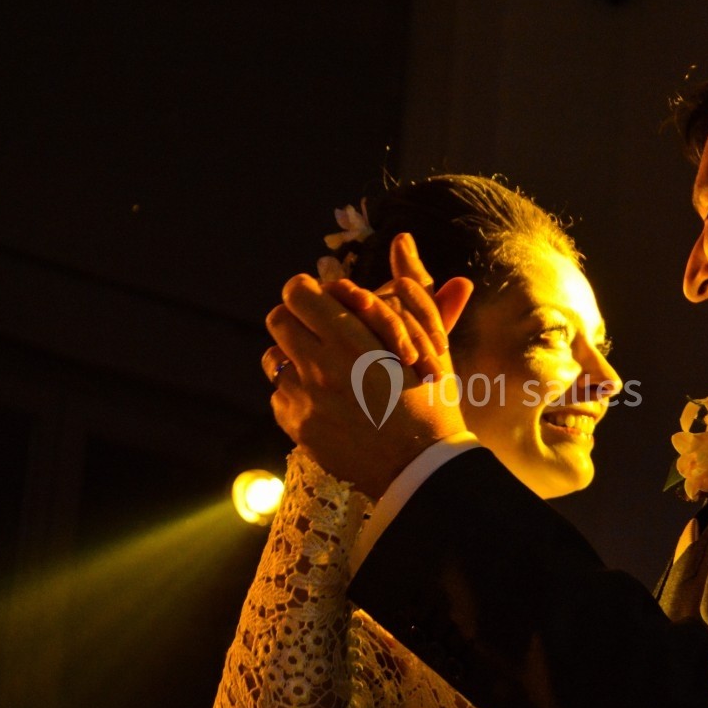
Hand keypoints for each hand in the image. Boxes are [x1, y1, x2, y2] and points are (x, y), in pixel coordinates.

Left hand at [262, 247, 469, 497]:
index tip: (323, 301)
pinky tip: (327, 405)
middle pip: (279, 320)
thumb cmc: (433, 400)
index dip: (308, 292)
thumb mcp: (431, 341)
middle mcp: (320, 365)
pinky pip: (279, 396)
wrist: (422, 468)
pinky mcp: (297, 427)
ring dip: (293, 358)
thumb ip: (414, 287)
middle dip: (298, 321)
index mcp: (351, 338)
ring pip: (273, 358)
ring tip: (324, 372)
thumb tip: (403, 239)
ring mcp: (304, 398)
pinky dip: (297, 396)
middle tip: (322, 334)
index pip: (298, 292)